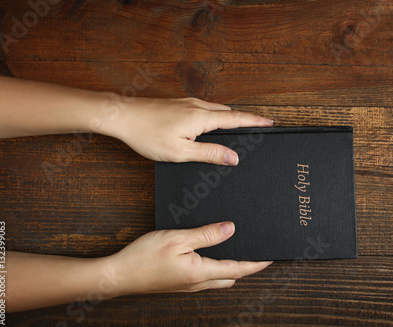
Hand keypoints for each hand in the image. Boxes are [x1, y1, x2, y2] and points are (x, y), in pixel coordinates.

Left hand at [95, 97, 272, 164]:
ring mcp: (187, 103)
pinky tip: (211, 125)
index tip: (270, 122)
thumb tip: (233, 157)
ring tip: (240, 127)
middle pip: (229, 112)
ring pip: (216, 110)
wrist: (122, 116)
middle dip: (245, 119)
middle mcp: (197, 106)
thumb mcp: (180, 152)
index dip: (254, 121)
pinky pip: (205, 109)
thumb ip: (209, 154)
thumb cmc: (147, 135)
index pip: (236, 119)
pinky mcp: (179, 104)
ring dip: (230, 117)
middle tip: (260, 126)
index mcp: (201, 118)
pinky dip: (215, 116)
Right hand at [108, 222, 271, 293]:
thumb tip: (230, 229)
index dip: (255, 264)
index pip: (237, 269)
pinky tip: (209, 256)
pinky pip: (204, 278)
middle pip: (230, 277)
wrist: (118, 276)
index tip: (270, 258)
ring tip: (237, 253)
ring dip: (230, 269)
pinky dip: (215, 268)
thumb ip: (206, 235)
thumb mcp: (177, 239)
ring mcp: (187, 285)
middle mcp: (197, 283)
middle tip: (256, 255)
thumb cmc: (144, 257)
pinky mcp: (178, 283)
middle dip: (245, 268)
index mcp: (200, 273)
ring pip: (217, 279)